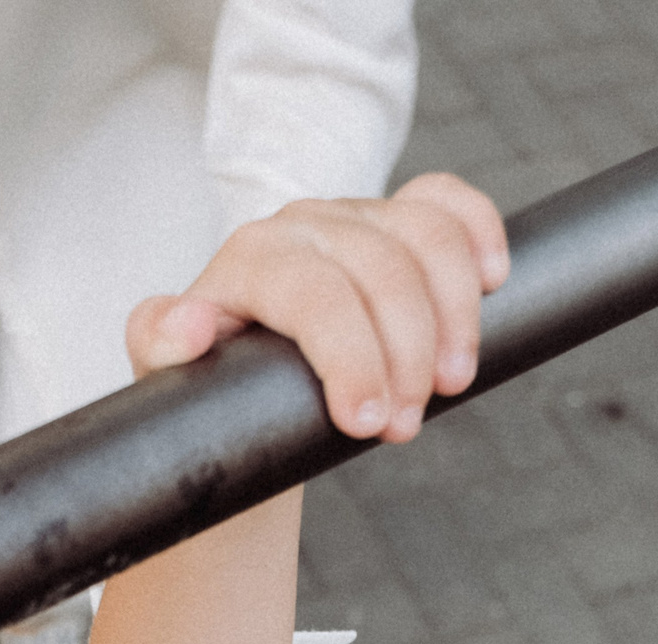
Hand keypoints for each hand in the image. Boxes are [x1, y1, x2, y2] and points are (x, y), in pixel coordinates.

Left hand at [124, 173, 509, 444]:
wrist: (244, 385)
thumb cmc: (214, 385)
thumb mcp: (172, 372)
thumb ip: (161, 343)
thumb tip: (187, 327)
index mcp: (250, 258)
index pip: (314, 293)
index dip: (351, 357)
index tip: (369, 423)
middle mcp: (303, 225)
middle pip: (382, 269)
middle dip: (407, 355)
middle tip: (405, 427)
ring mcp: (355, 216)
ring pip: (427, 236)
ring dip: (455, 316)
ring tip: (451, 385)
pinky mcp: (396, 220)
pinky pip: (447, 202)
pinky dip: (479, 231)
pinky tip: (496, 280)